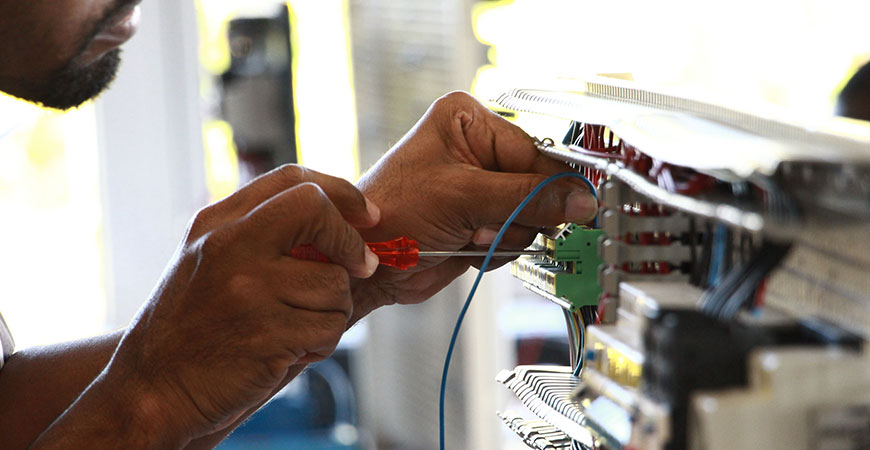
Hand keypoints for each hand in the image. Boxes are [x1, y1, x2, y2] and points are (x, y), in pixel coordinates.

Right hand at [102, 166, 379, 443]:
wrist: (152, 389)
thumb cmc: (191, 326)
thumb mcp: (209, 261)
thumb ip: (260, 233)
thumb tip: (338, 219)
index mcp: (216, 223)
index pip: (292, 180)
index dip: (341, 192)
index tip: (367, 214)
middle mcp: (228, 247)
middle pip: (316, 210)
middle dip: (350, 241)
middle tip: (361, 265)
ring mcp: (248, 290)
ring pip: (335, 282)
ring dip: (332, 310)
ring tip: (297, 326)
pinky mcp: (267, 334)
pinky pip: (330, 327)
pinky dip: (322, 343)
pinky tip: (291, 350)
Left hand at [353, 91, 596, 314]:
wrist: (367, 264)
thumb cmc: (391, 213)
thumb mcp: (463, 196)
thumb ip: (526, 198)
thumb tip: (578, 200)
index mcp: (468, 122)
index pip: (532, 151)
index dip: (550, 183)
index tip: (570, 205)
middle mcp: (475, 150)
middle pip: (535, 185)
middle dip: (515, 213)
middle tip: (486, 223)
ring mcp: (478, 189)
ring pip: (527, 217)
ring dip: (503, 235)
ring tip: (468, 235)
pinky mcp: (477, 222)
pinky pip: (513, 238)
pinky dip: (495, 250)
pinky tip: (466, 247)